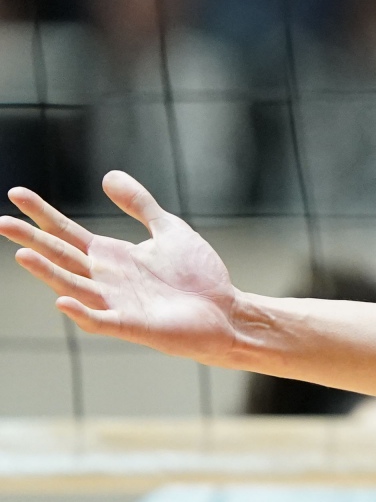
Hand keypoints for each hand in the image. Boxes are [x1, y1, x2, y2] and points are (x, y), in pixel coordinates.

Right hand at [2, 173, 248, 366]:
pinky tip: (62, 301)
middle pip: (61, 256)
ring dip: (48, 273)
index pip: (66, 232)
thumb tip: (108, 175)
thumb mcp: (169, 230)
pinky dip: (81, 313)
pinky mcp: (133, 325)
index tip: (16, 193)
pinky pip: (100, 320)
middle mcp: (105, 279)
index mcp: (110, 256)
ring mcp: (116, 303)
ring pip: (73, 286)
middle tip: (2, 222)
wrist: (227, 311)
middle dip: (32, 240)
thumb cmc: (198, 276)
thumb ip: (139, 205)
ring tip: (23, 255)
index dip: (42, 214)